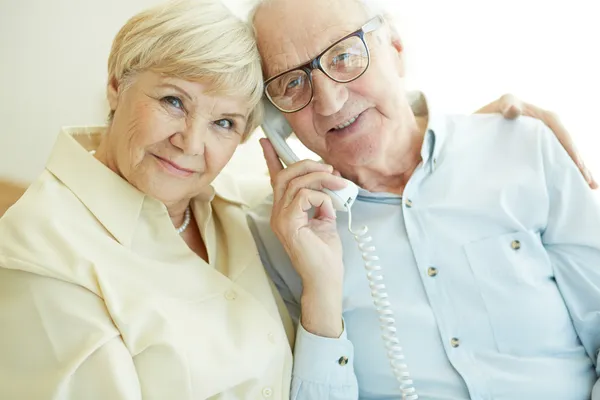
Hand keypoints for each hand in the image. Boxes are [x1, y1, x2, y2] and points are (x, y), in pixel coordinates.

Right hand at [260, 138, 345, 336]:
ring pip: (295, 182)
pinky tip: (330, 208)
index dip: (272, 158)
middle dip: (307, 164)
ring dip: (321, 179)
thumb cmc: (325, 254)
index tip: (267, 140)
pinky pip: (304, 195)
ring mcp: (280, 218)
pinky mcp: (288, 223)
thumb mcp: (325, 219)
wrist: (325, 279)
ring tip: (339, 184)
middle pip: (285, 174)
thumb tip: (328, 182)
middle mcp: (277, 212)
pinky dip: (321, 197)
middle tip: (329, 168)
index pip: (276, 179)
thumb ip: (321, 200)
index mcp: (284, 211)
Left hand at [475, 94, 597, 188]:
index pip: (561, 133)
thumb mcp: (500, 106)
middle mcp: (549, 129)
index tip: (577, 166)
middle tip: (589, 183)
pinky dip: (562, 173)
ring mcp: (544, 142)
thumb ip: (506, 105)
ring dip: (575, 172)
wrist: (480, 127)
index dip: (570, 149)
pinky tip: (570, 186)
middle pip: (567, 147)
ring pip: (563, 157)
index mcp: (543, 117)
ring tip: (588, 188)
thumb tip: (513, 110)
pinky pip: (553, 162)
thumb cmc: (492, 112)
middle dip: (579, 165)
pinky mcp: (538, 153)